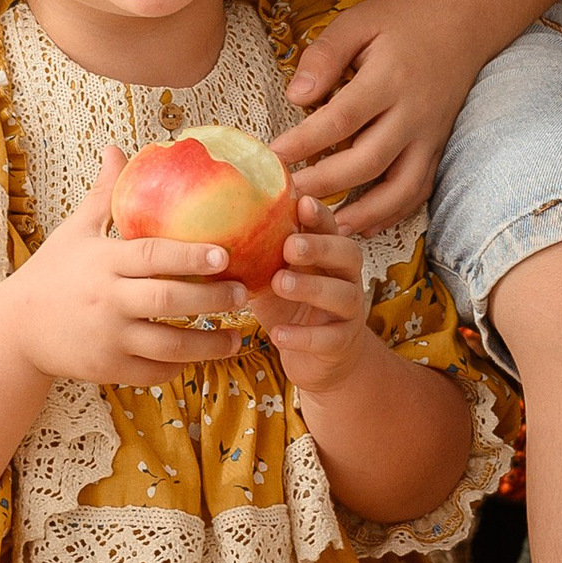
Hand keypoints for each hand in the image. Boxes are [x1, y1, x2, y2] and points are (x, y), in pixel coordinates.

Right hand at [0, 152, 249, 387]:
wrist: (16, 329)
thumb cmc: (52, 273)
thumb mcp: (75, 231)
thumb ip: (105, 195)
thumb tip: (118, 149)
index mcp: (102, 262)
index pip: (151, 255)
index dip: (190, 254)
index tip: (225, 252)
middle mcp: (107, 300)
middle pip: (167, 299)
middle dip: (211, 298)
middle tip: (243, 292)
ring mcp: (109, 338)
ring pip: (169, 345)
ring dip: (209, 344)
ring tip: (237, 336)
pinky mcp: (109, 369)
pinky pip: (154, 372)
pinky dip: (180, 366)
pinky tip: (201, 355)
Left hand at [244, 194, 375, 396]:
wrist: (317, 359)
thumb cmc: (289, 308)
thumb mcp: (270, 277)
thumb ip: (256, 255)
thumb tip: (212, 225)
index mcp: (327, 256)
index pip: (330, 229)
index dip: (319, 216)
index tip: (301, 203)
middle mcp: (345, 279)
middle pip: (348, 254)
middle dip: (320, 247)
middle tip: (290, 246)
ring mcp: (348, 312)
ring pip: (344, 294)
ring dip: (311, 286)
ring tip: (280, 283)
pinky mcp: (342, 343)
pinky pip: (330, 338)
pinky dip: (304, 336)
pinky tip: (279, 334)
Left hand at [273, 0, 486, 228]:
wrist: (462, 24)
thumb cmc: (401, 22)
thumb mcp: (358, 22)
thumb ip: (325, 55)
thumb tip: (295, 95)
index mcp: (389, 78)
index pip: (342, 118)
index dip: (306, 141)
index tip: (273, 156)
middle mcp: (413, 114)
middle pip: (368, 160)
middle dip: (325, 183)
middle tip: (288, 197)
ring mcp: (429, 136)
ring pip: (400, 186)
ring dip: (363, 212)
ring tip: (327, 227)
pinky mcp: (437, 148)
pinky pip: (419, 189)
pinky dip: (393, 213)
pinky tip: (365, 225)